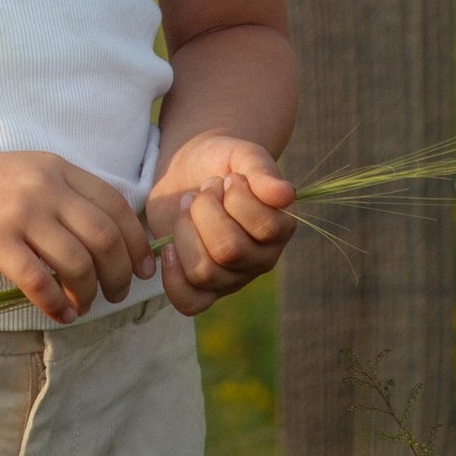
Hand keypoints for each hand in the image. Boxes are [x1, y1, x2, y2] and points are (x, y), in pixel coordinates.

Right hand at [0, 148, 154, 323]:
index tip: (142, 268)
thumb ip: (60, 194)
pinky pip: (40, 281)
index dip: (137, 242)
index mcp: (53, 167)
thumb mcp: (21, 174)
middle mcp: (42, 185)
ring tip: (84, 306)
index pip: (116, 204)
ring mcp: (18, 212)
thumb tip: (105, 238)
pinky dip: (57, 303)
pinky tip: (58, 313)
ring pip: (79, 262)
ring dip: (90, 292)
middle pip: (105, 237)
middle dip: (121, 273)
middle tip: (118, 294)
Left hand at [145, 134, 295, 316]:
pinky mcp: (202, 285)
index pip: (263, 227)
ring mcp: (231, 277)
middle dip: (205, 210)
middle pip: (228, 250)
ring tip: (188, 209)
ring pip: (204, 272)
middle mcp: (260, 259)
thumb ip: (263, 171)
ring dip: (185, 231)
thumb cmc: (222, 161)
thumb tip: (286, 195)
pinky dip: (173, 277)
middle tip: (203, 192)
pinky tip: (169, 247)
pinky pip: (189, 302)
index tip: (230, 178)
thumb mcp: (242, 154)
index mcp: (279, 229)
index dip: (237, 198)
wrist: (192, 167)